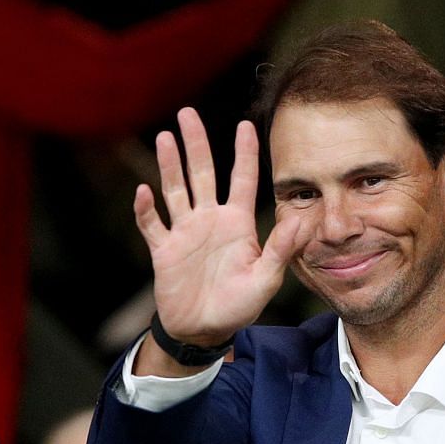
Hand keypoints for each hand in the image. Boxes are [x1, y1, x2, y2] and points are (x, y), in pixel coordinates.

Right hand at [132, 108, 308, 357]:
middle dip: (195, 144)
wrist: (205, 330)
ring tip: (164, 137)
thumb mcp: (266, 279)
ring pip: (174, 190)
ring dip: (168, 165)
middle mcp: (209, 220)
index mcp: (237, 223)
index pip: (242, 180)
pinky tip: (143, 191)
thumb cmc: (239, 306)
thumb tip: (301, 219)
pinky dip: (146, 209)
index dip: (243, 153)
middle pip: (201, 173)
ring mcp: (184, 232)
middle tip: (187, 112)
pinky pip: (151, 224)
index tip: (245, 124)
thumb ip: (281, 249)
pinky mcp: (164, 250)